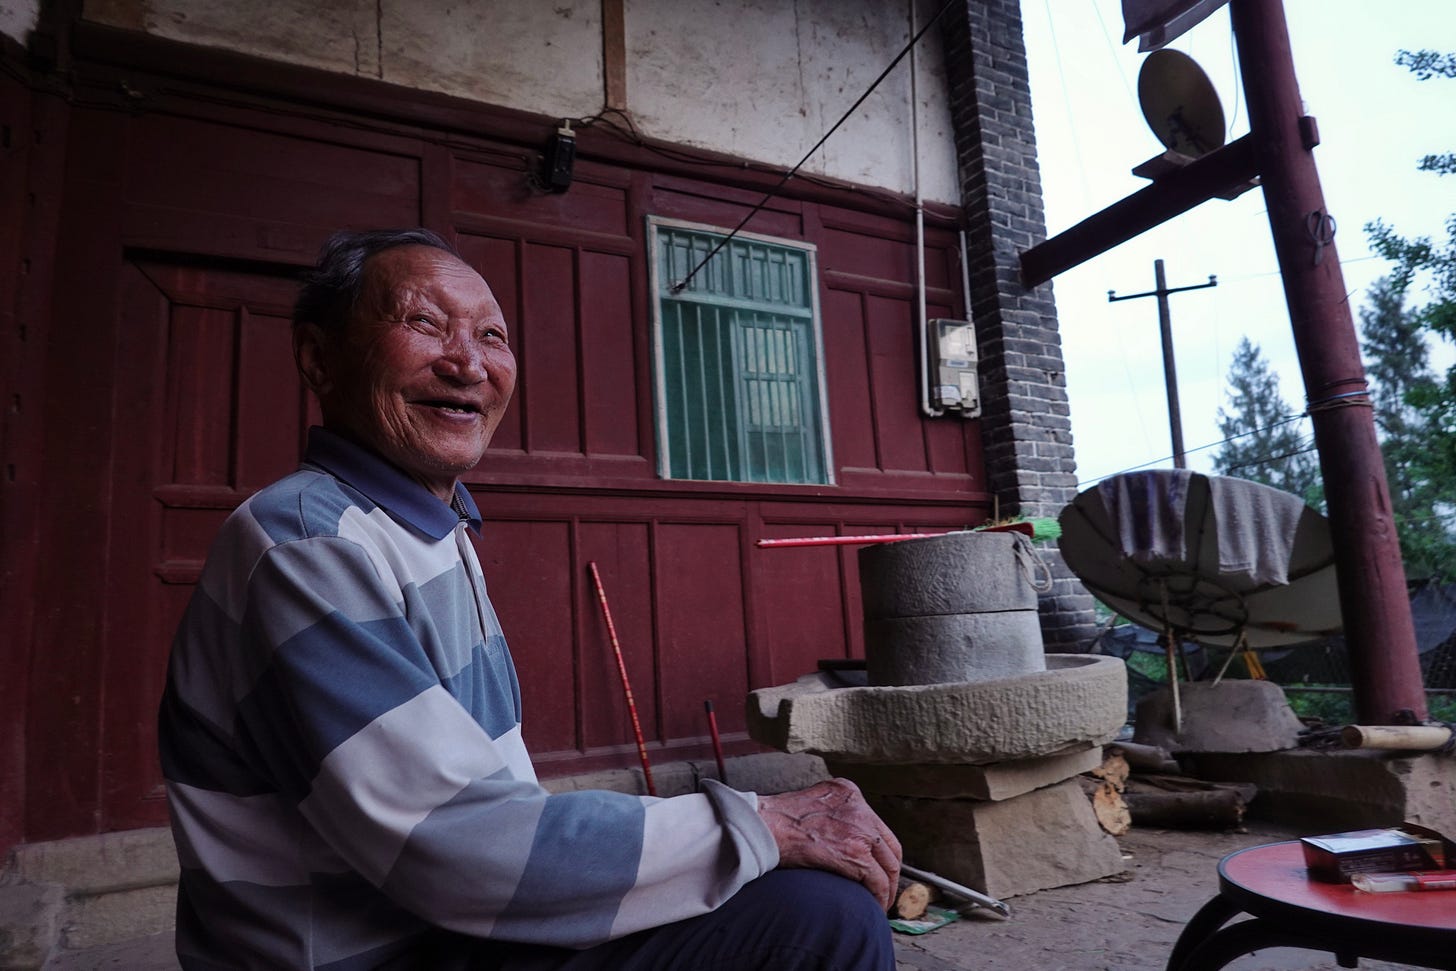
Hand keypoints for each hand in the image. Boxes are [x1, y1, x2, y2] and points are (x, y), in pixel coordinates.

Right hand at [757, 778, 901, 910]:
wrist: (765, 826)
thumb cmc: (777, 820)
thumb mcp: (812, 803)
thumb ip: (832, 814)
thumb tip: (840, 836)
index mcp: (849, 793)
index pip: (877, 825)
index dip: (882, 851)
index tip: (880, 865)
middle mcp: (859, 808)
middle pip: (889, 846)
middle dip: (890, 871)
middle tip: (886, 889)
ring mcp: (860, 830)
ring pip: (888, 865)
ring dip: (887, 888)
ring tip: (881, 902)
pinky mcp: (855, 854)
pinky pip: (877, 881)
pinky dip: (879, 897)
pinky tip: (874, 905)